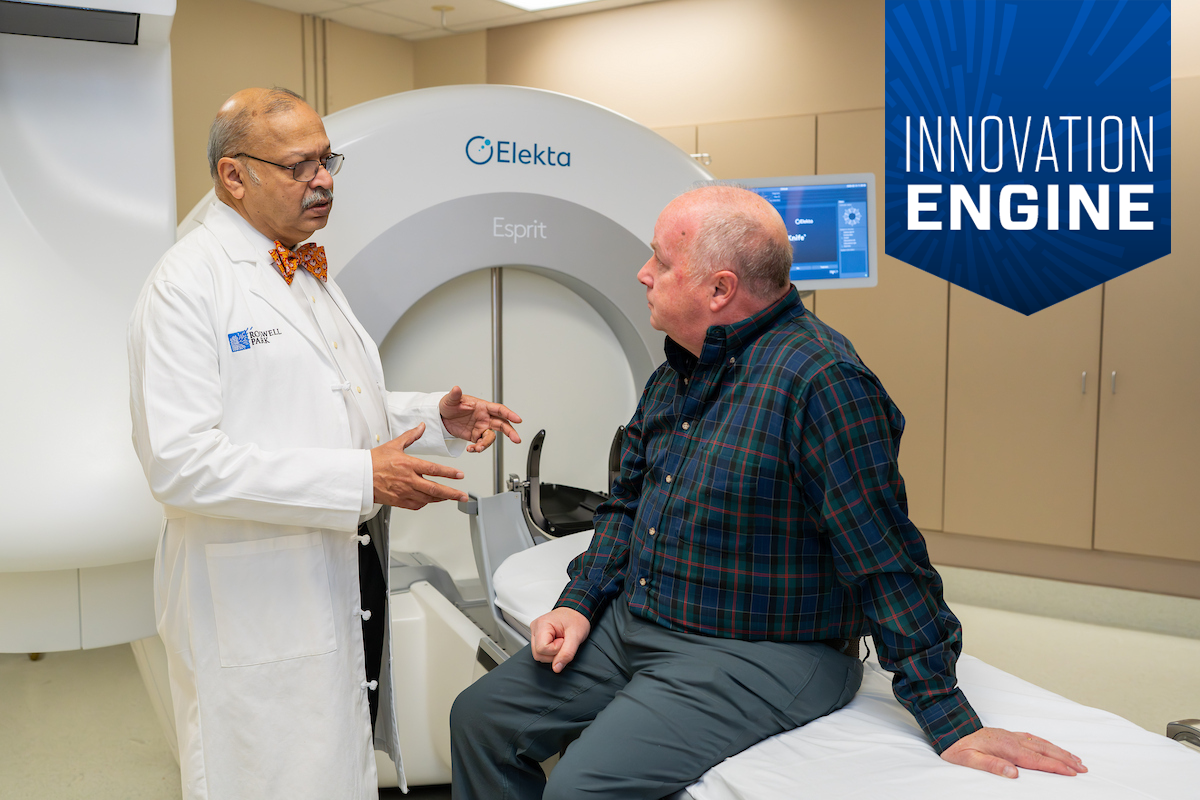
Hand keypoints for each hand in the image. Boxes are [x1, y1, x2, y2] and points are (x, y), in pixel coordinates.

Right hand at [371, 423, 468, 508]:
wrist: (359, 477)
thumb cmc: (374, 461)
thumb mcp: (394, 445)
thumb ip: (411, 436)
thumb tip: (422, 426)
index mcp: (408, 464)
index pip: (434, 469)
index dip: (449, 473)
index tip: (460, 475)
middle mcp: (407, 480)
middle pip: (435, 489)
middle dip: (451, 493)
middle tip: (462, 495)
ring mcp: (403, 492)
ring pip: (427, 499)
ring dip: (441, 499)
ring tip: (450, 497)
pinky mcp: (398, 502)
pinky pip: (416, 505)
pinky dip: (426, 503)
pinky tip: (430, 500)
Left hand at [439, 386, 521, 452]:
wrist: (441, 417)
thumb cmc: (449, 405)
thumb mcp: (450, 399)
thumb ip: (455, 395)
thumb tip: (456, 388)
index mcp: (482, 407)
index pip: (499, 409)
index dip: (509, 414)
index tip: (517, 419)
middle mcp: (484, 417)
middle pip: (502, 424)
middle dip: (510, 432)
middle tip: (516, 439)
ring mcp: (481, 428)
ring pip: (491, 437)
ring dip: (486, 444)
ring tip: (477, 448)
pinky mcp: (475, 436)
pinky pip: (480, 444)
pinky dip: (477, 448)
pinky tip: (471, 449)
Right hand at [529, 607, 590, 672]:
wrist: (577, 612)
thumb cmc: (576, 619)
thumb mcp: (576, 636)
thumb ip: (567, 653)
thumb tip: (556, 668)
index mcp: (542, 624)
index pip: (542, 649)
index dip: (556, 649)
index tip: (564, 640)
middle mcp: (535, 628)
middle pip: (538, 654)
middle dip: (554, 653)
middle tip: (563, 641)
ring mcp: (535, 633)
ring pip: (539, 655)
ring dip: (553, 653)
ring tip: (561, 641)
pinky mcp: (538, 637)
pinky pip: (541, 652)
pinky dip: (551, 651)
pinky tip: (557, 642)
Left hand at [940, 727, 1086, 778]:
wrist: (950, 728)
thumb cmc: (958, 747)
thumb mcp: (970, 760)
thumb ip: (993, 766)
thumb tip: (1014, 773)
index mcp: (1006, 748)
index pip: (1037, 760)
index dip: (1056, 766)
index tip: (1073, 772)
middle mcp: (1012, 740)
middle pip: (1045, 750)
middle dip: (1065, 759)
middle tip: (1083, 767)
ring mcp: (1011, 735)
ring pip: (1041, 743)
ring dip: (1059, 751)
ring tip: (1075, 758)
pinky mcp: (1007, 734)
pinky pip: (1033, 738)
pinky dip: (1046, 743)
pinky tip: (1051, 746)